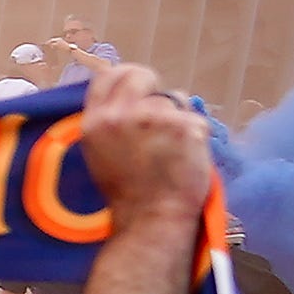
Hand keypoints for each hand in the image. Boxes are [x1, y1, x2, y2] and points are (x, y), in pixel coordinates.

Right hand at [72, 61, 214, 226]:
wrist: (151, 218)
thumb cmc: (129, 193)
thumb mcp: (101, 152)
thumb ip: (110, 122)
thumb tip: (130, 99)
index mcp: (95, 122)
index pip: (107, 76)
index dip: (126, 76)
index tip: (140, 85)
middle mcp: (119, 115)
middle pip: (140, 75)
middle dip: (156, 88)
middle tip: (164, 111)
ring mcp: (151, 118)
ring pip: (174, 99)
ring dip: (180, 118)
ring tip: (175, 149)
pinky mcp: (182, 126)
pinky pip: (196, 118)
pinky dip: (198, 135)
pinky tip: (189, 155)